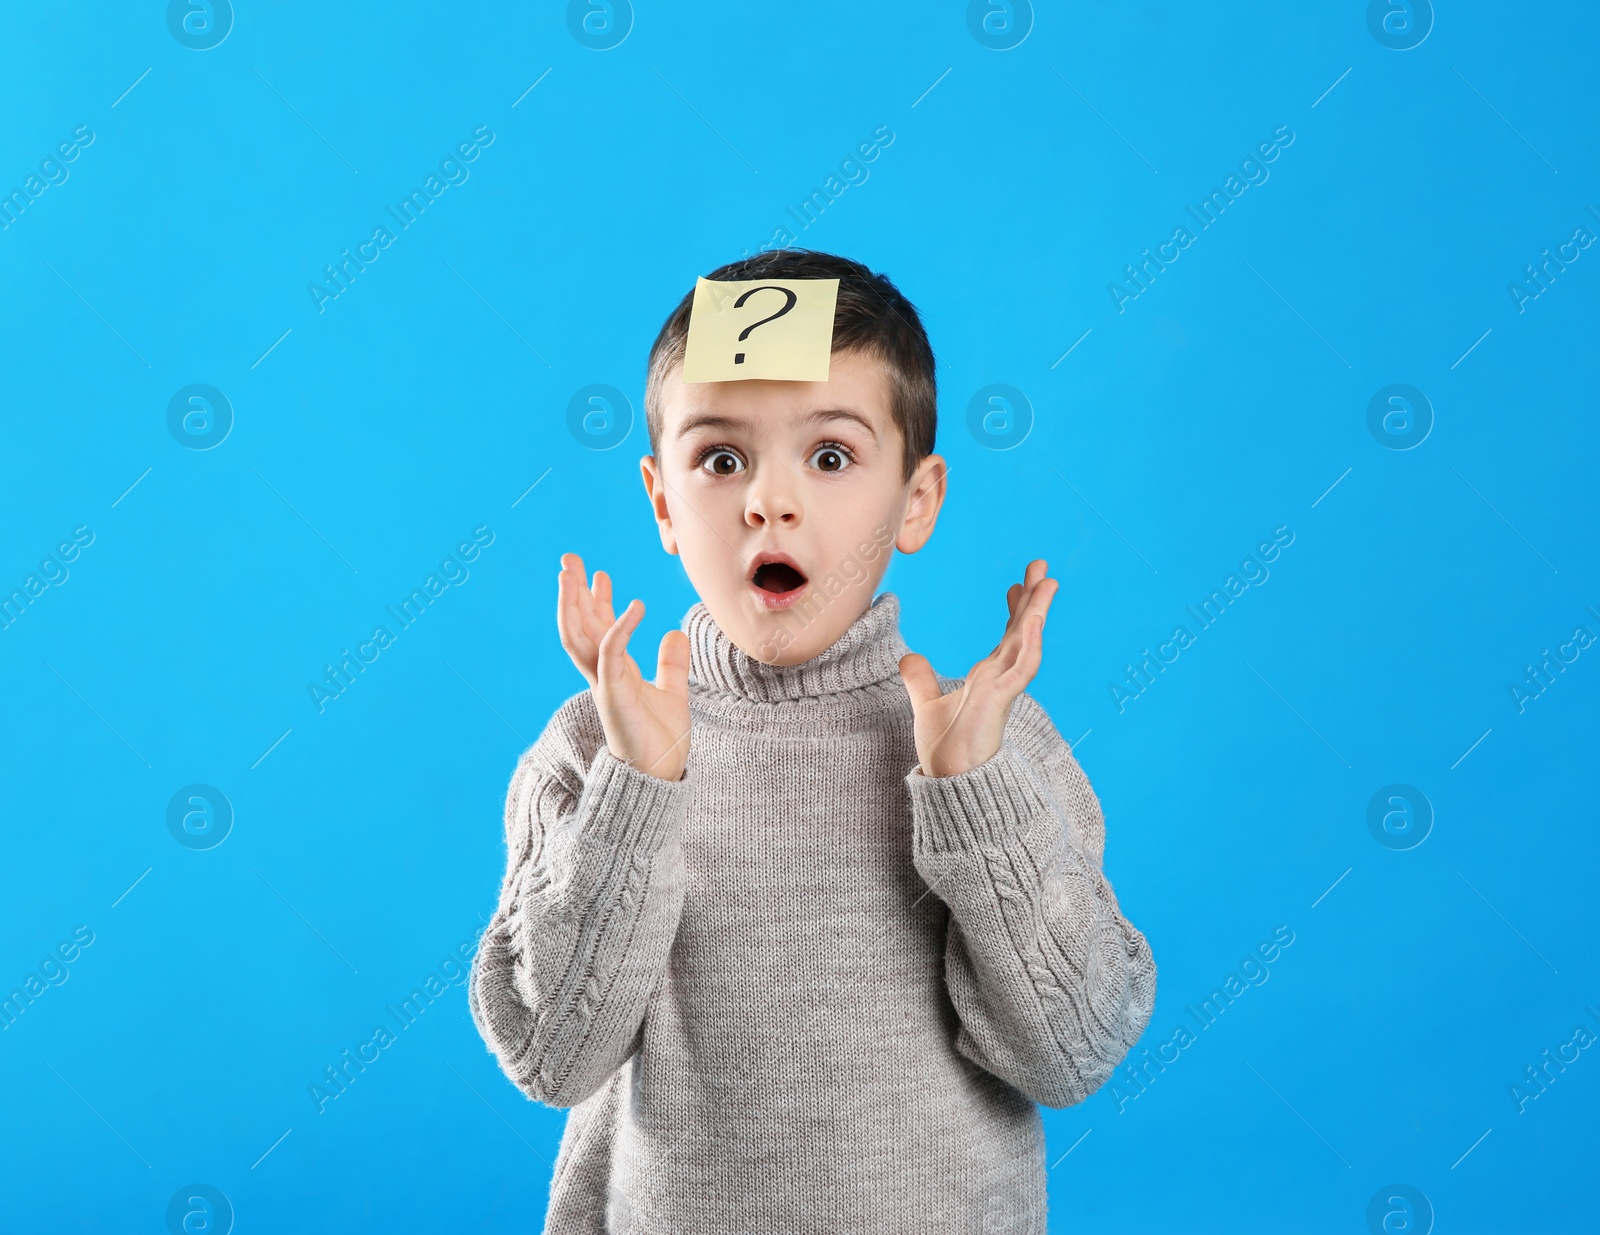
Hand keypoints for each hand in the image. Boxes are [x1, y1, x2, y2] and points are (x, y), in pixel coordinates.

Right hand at [557, 553, 690, 780]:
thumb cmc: (661, 739)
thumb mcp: (672, 692)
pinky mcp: (611, 695)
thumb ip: (670, 664)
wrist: (660, 773)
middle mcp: (603, 675)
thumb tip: (675, 632)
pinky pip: (611, 653)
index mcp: (614, 672)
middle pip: (579, 626)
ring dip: (573, 603)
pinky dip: (620, 627)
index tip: (598, 574)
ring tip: (573, 572)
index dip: (596, 601)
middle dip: (573, 592)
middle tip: (569, 559)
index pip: (598, 629)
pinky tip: (635, 604)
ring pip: (578, 636)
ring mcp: (603, 684)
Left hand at [898, 560, 1057, 777]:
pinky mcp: (1001, 700)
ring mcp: (1004, 688)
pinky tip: (1032, 621)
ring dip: (1037, 613)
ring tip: (1047, 582)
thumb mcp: (926, 705)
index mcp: (987, 679)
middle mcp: (1000, 679)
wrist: (949, 778)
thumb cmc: (945, 749)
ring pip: (1026, 642)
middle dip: (1032, 600)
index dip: (1014, 611)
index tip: (1016, 585)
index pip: (1006, 637)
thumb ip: (920, 680)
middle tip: (1040, 568)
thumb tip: (908, 657)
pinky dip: (1028, 643)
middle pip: (1021, 631)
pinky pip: (1021, 667)